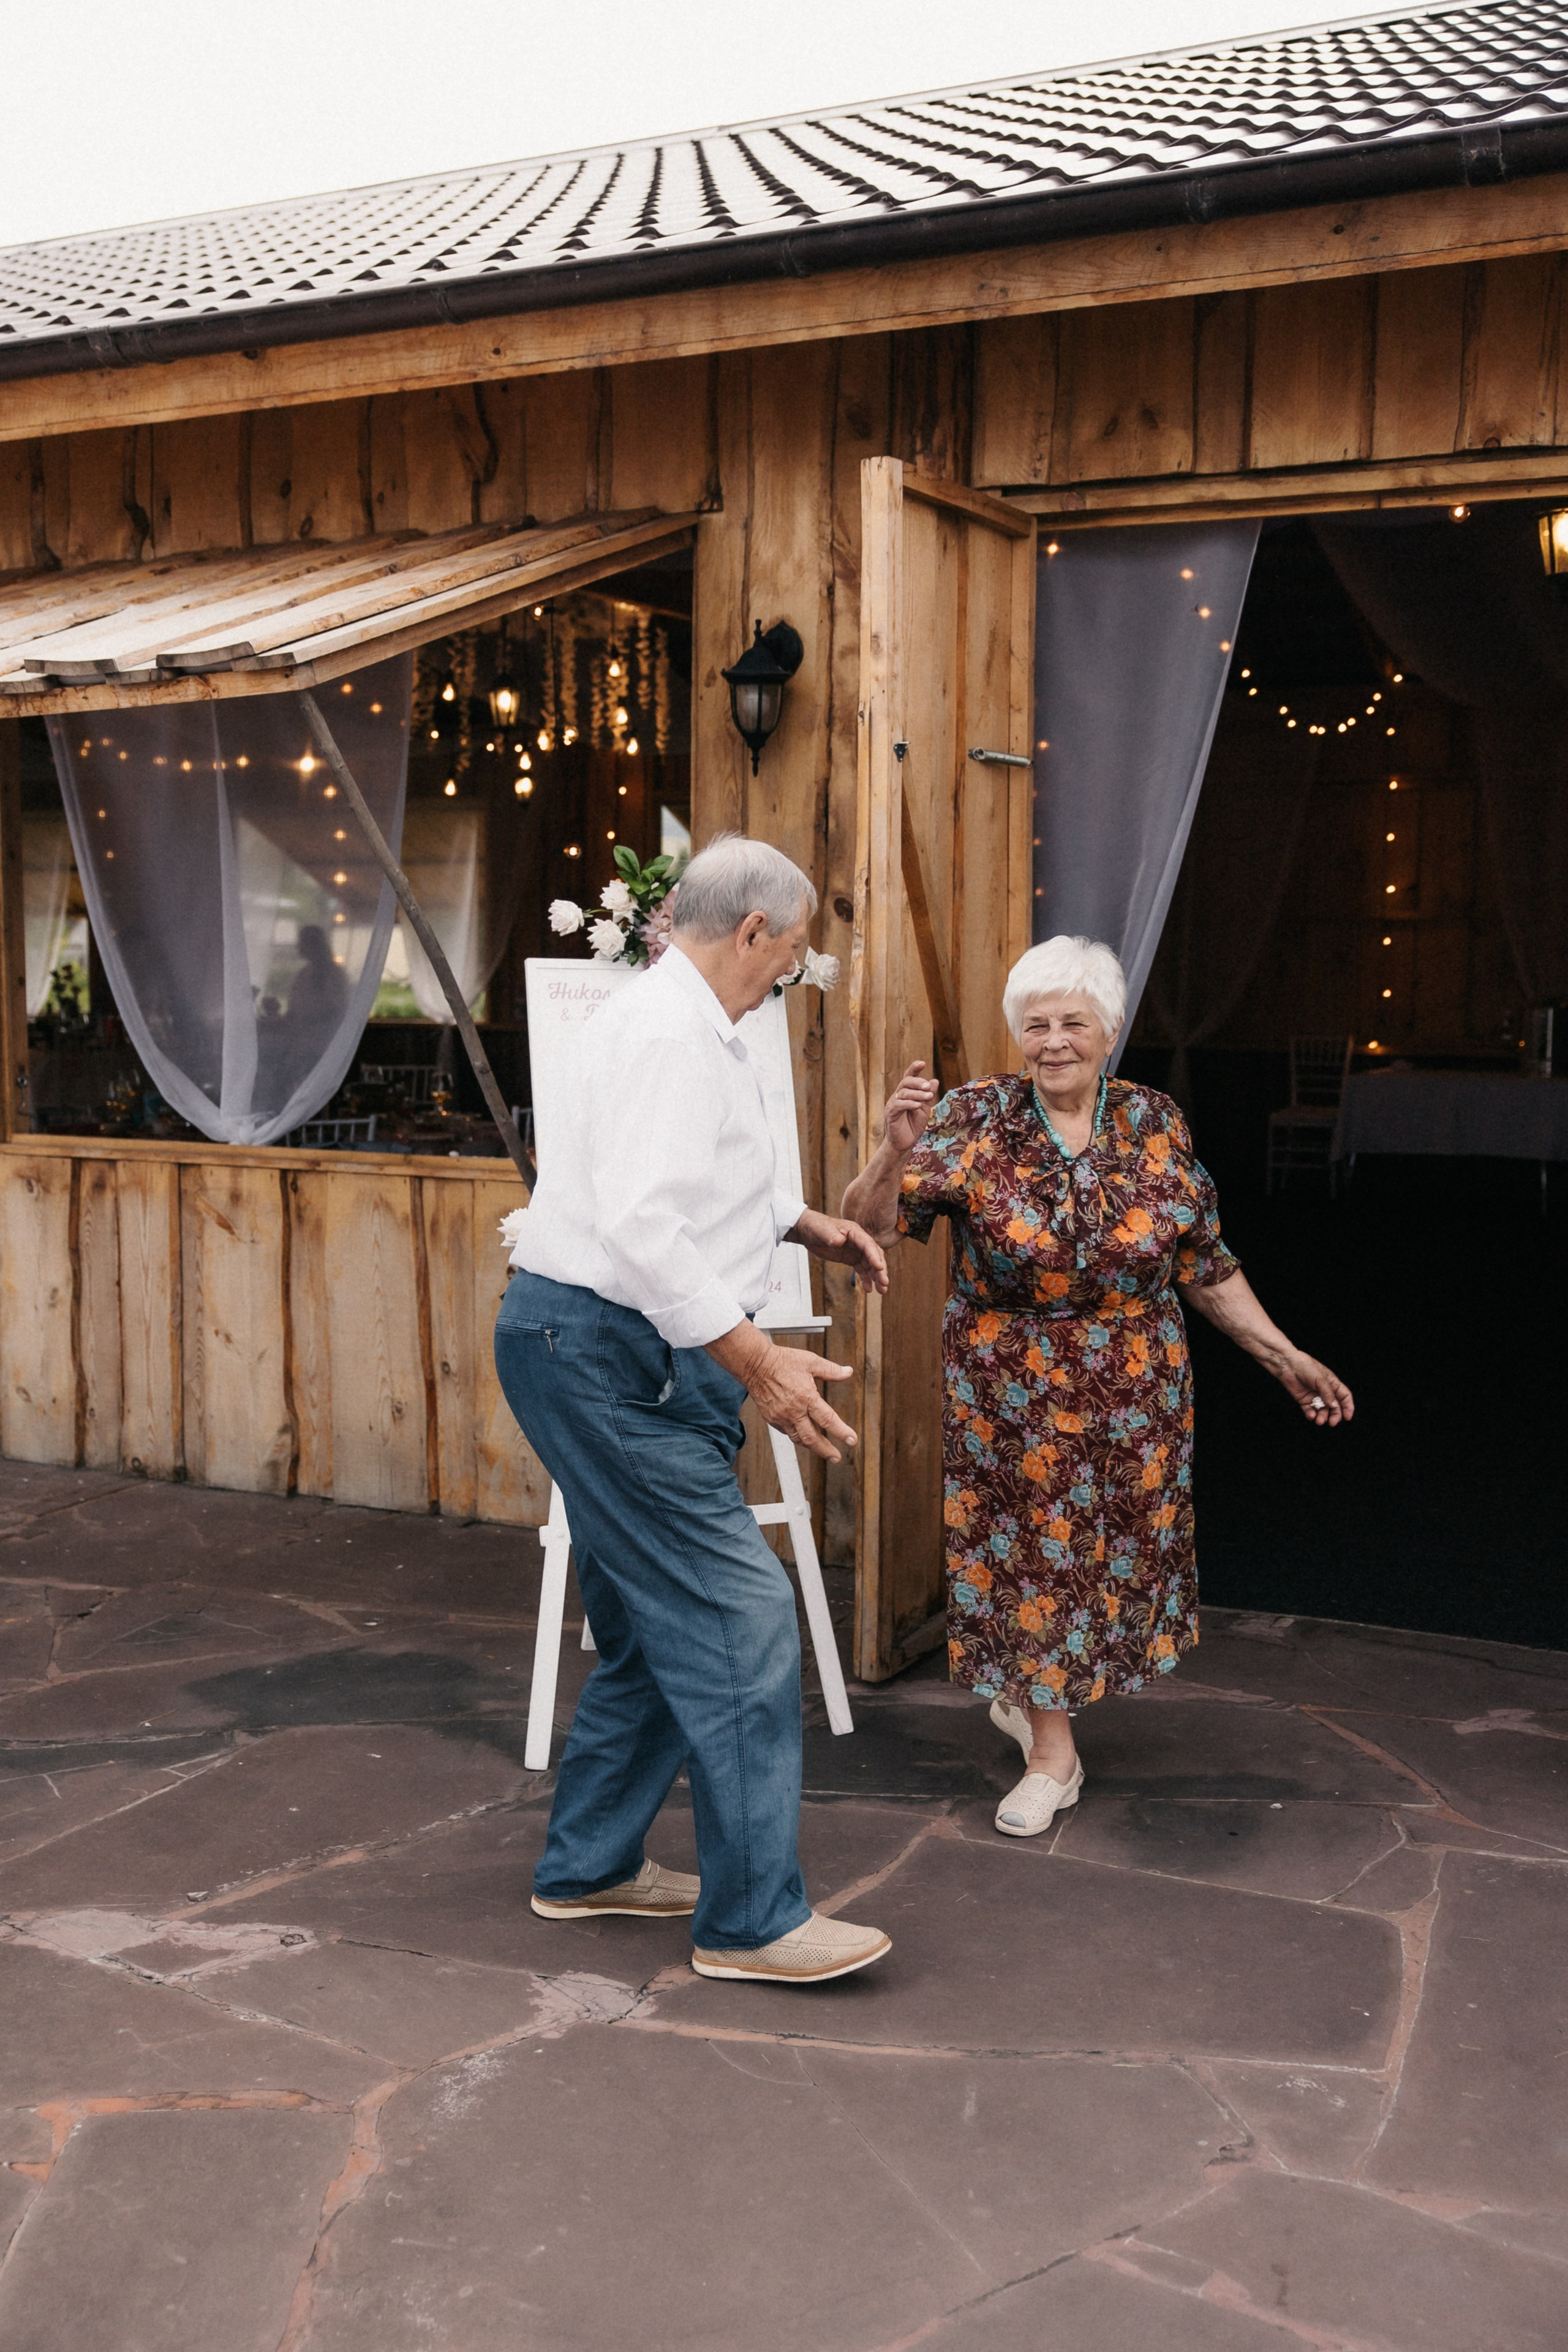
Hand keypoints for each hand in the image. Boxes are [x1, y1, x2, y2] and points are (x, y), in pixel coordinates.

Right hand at [747, 1342, 857, 1461]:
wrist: (754, 1364)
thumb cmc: (781, 1361)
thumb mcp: (811, 1361)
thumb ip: (831, 1370)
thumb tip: (848, 1372)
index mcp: (806, 1397)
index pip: (828, 1420)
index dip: (842, 1432)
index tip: (852, 1440)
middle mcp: (794, 1411)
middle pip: (813, 1438)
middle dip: (826, 1451)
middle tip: (836, 1457)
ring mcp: (781, 1417)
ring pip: (799, 1439)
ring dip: (812, 1446)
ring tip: (823, 1450)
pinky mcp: (772, 1418)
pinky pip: (787, 1432)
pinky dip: (797, 1436)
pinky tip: (804, 1434)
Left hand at [789, 1208, 888, 1293]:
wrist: (809, 1230)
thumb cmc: (816, 1226)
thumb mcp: (822, 1230)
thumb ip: (830, 1235)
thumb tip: (838, 1241)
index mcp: (854, 1232)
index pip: (868, 1244)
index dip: (875, 1256)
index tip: (880, 1267)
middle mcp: (859, 1241)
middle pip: (874, 1256)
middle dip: (880, 1270)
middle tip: (884, 1283)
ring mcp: (856, 1251)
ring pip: (870, 1265)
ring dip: (877, 1277)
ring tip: (882, 1291)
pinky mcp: (850, 1258)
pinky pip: (861, 1270)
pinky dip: (866, 1279)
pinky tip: (868, 1289)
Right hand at [885, 1060, 940, 1154]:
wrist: (904, 1144)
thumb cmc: (912, 1126)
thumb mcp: (924, 1109)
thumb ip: (928, 1096)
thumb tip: (934, 1080)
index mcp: (905, 1094)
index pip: (908, 1077)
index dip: (914, 1069)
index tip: (922, 1063)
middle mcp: (897, 1096)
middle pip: (905, 1082)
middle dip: (918, 1082)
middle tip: (928, 1087)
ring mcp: (892, 1105)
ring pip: (903, 1092)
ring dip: (917, 1093)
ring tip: (928, 1097)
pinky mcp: (890, 1114)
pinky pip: (898, 1105)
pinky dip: (909, 1103)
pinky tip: (917, 1105)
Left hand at [1272, 1348, 1354, 1426]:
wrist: (1288, 1365)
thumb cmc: (1306, 1366)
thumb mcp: (1320, 1379)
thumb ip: (1327, 1393)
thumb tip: (1334, 1406)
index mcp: (1333, 1383)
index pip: (1344, 1397)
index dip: (1348, 1407)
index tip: (1347, 1417)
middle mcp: (1325, 1391)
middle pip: (1334, 1407)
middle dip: (1334, 1416)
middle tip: (1332, 1423)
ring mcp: (1314, 1396)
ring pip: (1322, 1410)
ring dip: (1322, 1417)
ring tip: (1319, 1420)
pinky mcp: (1304, 1400)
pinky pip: (1310, 1410)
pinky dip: (1311, 1415)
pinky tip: (1311, 1416)